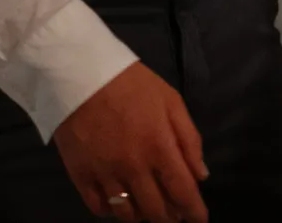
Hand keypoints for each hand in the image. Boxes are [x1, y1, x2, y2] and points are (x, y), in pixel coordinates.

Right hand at [53, 62, 208, 222]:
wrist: (82, 73)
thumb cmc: (132, 84)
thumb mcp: (170, 100)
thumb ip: (189, 138)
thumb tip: (201, 176)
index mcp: (159, 147)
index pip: (182, 192)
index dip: (194, 212)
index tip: (200, 220)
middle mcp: (134, 168)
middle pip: (156, 211)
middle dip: (170, 218)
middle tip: (174, 215)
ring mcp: (105, 175)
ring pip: (128, 215)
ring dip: (143, 216)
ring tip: (148, 209)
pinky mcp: (81, 176)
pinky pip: (99, 208)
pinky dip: (112, 211)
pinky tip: (118, 201)